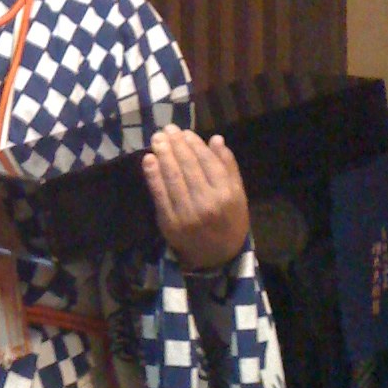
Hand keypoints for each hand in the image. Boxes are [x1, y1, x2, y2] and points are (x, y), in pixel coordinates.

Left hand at [141, 124, 249, 272]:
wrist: (217, 257)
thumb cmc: (230, 222)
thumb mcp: (238, 195)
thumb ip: (228, 167)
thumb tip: (215, 139)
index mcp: (227, 195)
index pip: (207, 162)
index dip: (194, 144)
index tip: (184, 132)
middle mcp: (208, 203)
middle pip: (188, 167)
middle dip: (176, 145)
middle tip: (166, 130)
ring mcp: (187, 214)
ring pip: (173, 178)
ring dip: (163, 155)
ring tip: (157, 139)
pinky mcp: (170, 223)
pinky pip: (159, 194)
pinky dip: (153, 175)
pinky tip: (148, 160)